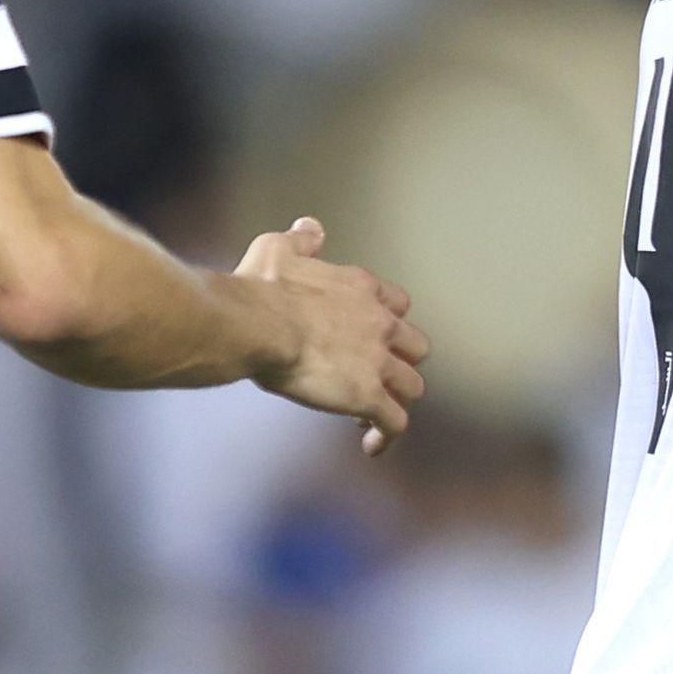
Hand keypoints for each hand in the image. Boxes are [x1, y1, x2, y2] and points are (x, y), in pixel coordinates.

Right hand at [237, 217, 428, 451]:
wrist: (255, 325)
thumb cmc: (261, 288)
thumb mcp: (278, 249)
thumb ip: (301, 240)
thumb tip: (311, 227)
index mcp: (361, 289)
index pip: (398, 305)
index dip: (387, 324)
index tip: (368, 338)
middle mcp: (380, 323)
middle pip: (416, 346)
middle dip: (400, 362)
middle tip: (374, 376)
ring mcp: (378, 361)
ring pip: (413, 386)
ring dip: (396, 399)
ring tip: (370, 414)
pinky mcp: (368, 396)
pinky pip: (395, 423)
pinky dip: (387, 435)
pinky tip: (371, 446)